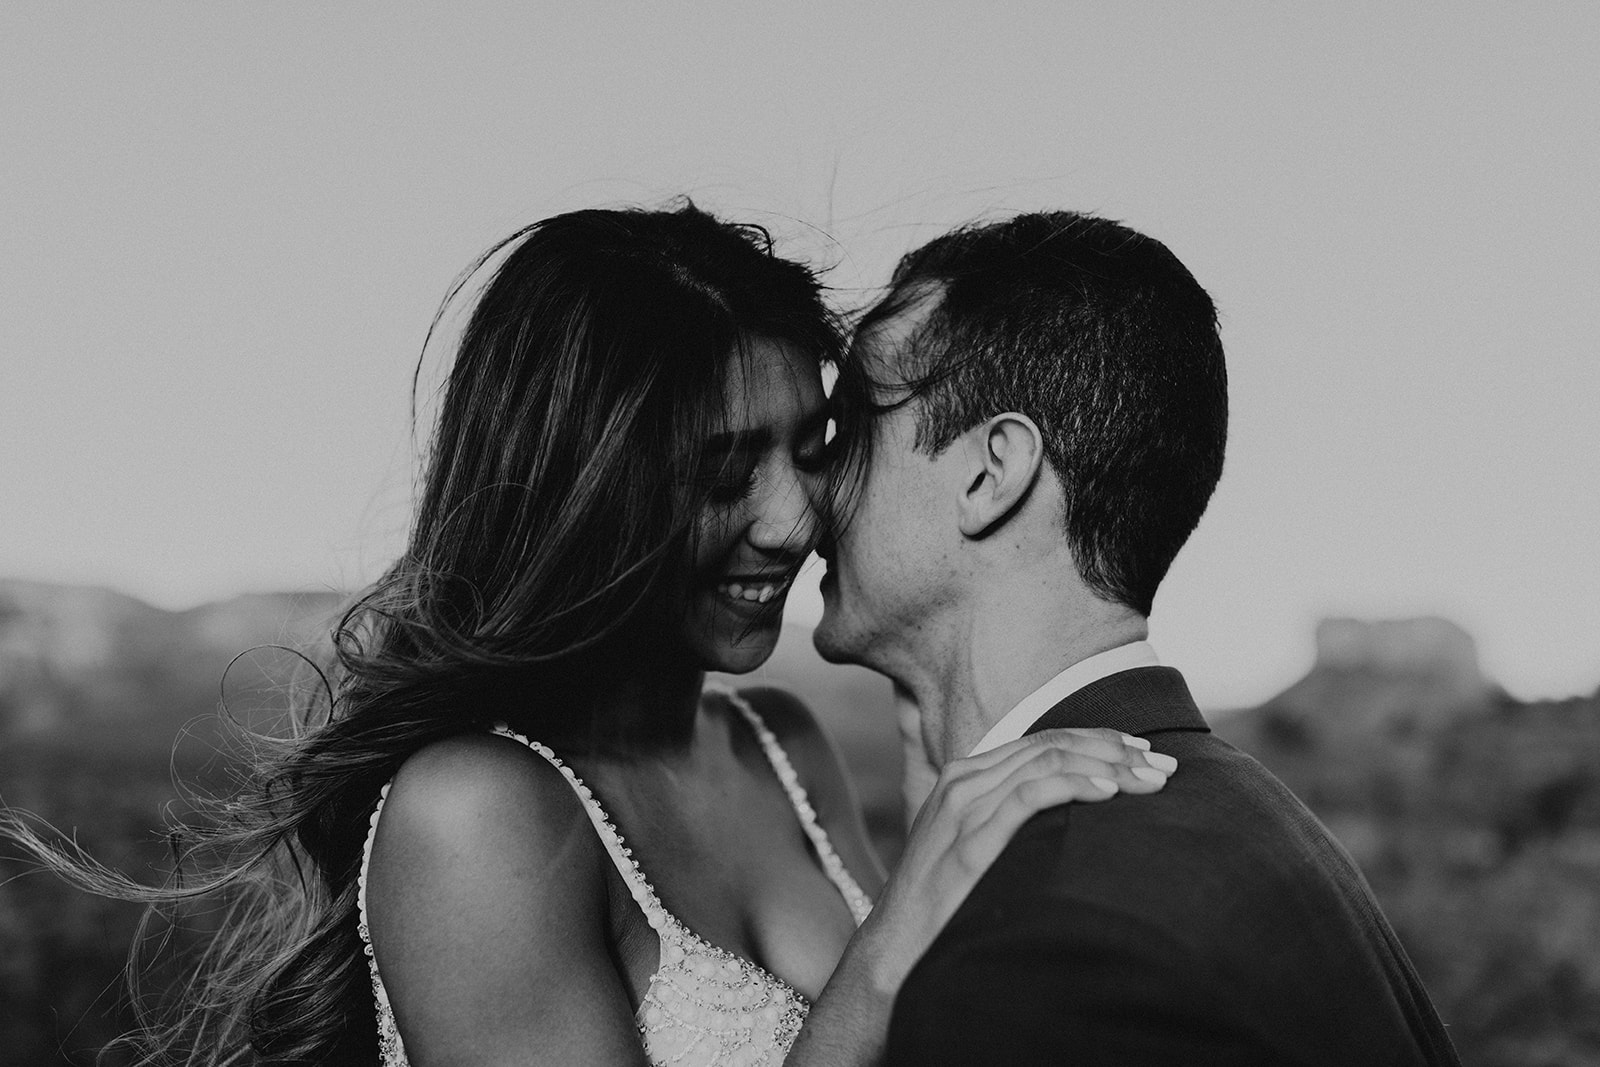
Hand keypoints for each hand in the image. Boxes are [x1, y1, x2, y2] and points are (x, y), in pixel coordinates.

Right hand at [863, 728, 1175, 992]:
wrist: (895, 949)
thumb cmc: (942, 905)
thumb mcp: (974, 847)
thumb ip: (1010, 818)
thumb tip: (1073, 812)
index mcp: (965, 776)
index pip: (1043, 741)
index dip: (1099, 740)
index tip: (1144, 752)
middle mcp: (964, 781)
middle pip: (1052, 744)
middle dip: (1116, 749)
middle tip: (1164, 765)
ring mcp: (965, 808)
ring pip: (1047, 761)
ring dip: (1108, 765)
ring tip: (1150, 779)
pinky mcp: (971, 841)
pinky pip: (1030, 797)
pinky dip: (1074, 786)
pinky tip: (1110, 793)